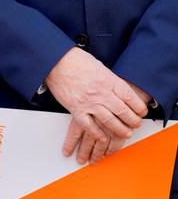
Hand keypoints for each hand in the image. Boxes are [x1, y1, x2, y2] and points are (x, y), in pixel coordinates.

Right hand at [45, 48, 147, 163]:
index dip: (138, 107)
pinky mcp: (76, 109)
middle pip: (122, 111)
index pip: (129, 97)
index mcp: (108, 80)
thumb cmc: (76, 61)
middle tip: (136, 124)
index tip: (142, 112)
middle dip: (132, 120)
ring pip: (109, 121)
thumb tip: (120, 90)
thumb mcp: (100, 66)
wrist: (56, 62)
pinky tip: (103, 138)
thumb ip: (110, 80)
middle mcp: (100, 92)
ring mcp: (88, 102)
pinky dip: (97, 134)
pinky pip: (89, 126)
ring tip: (126, 133)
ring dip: (120, 129)